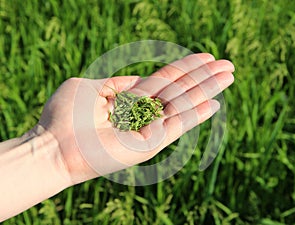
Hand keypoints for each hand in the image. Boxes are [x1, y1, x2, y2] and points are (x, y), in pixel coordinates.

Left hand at [37, 53, 233, 183]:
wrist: (54, 146)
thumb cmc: (66, 116)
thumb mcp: (89, 87)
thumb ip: (115, 84)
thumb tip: (137, 80)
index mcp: (130, 98)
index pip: (165, 79)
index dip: (186, 67)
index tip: (206, 56)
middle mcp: (144, 113)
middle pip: (180, 89)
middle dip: (204, 76)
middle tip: (229, 65)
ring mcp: (149, 128)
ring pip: (183, 104)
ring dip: (207, 89)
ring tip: (229, 75)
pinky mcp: (149, 143)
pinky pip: (176, 125)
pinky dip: (196, 114)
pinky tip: (214, 102)